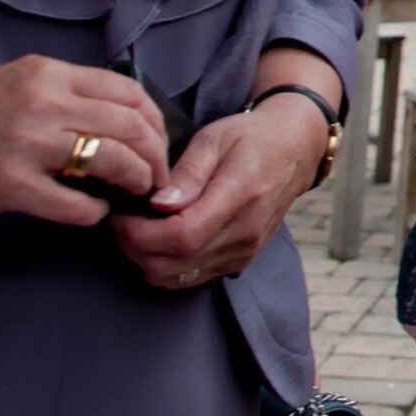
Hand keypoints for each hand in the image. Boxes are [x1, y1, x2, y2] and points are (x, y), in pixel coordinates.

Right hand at [0, 56, 169, 224]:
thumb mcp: (10, 85)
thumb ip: (59, 96)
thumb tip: (111, 121)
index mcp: (46, 74)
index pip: (128, 91)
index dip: (154, 122)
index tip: (156, 144)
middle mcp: (42, 101)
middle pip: (132, 125)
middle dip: (155, 156)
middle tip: (155, 178)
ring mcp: (26, 143)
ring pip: (114, 159)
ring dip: (135, 181)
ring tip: (132, 194)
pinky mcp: (8, 185)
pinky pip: (76, 204)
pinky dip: (94, 213)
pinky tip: (90, 214)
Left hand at [109, 102, 319, 288]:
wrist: (295, 149)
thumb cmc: (251, 136)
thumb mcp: (215, 138)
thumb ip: (187, 172)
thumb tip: (158, 204)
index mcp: (240, 196)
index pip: (182, 235)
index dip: (140, 234)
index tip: (119, 215)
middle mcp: (245, 232)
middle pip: (174, 264)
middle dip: (134, 249)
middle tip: (121, 221)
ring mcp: (245, 251)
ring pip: (177, 278)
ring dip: (147, 260)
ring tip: (137, 229)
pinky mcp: (241, 261)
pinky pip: (191, 279)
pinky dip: (166, 266)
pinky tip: (159, 240)